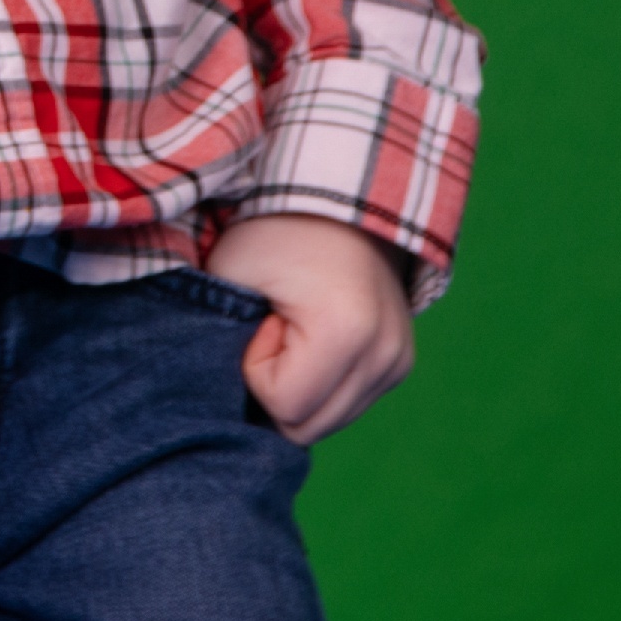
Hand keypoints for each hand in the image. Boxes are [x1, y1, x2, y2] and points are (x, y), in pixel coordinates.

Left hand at [208, 213, 414, 442]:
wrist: (334, 192)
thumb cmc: (273, 229)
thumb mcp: (229, 274)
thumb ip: (219, 343)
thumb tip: (226, 405)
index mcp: (347, 333)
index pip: (284, 407)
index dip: (255, 367)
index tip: (264, 316)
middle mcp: (386, 355)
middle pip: (309, 428)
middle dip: (277, 386)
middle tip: (277, 324)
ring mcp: (399, 361)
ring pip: (327, 422)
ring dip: (300, 387)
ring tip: (298, 326)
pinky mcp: (401, 362)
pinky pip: (346, 404)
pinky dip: (321, 383)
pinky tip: (317, 336)